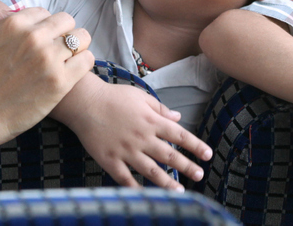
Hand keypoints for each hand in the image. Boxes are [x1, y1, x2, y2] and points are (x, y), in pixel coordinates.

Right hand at [0, 7, 94, 148]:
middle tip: (55, 49)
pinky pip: (87, 59)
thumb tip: (13, 9)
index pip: (45, 12)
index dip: (42, 26)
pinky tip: (72, 71)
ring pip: (81, 38)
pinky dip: (83, 62)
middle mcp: (34, 38)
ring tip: (66, 59)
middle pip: (67, 21)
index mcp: (14, 24)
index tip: (38, 41)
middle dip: (62, 32)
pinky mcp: (60, 81)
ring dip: (76, 47)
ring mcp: (49, 59)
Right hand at [59, 77, 211, 190]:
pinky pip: (125, 178)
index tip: (208, 155)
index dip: (195, 146)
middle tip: (199, 175)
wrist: (85, 103)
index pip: (179, 135)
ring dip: (166, 182)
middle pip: (169, 155)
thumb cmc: (114, 97)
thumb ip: (160, 108)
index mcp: (151, 121)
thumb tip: (178, 117)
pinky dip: (136, 188)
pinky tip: (146, 196)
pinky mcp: (110, 160)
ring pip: (151, 170)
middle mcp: (142, 137)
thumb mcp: (141, 97)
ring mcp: (126, 150)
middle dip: (186, 166)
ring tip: (180, 192)